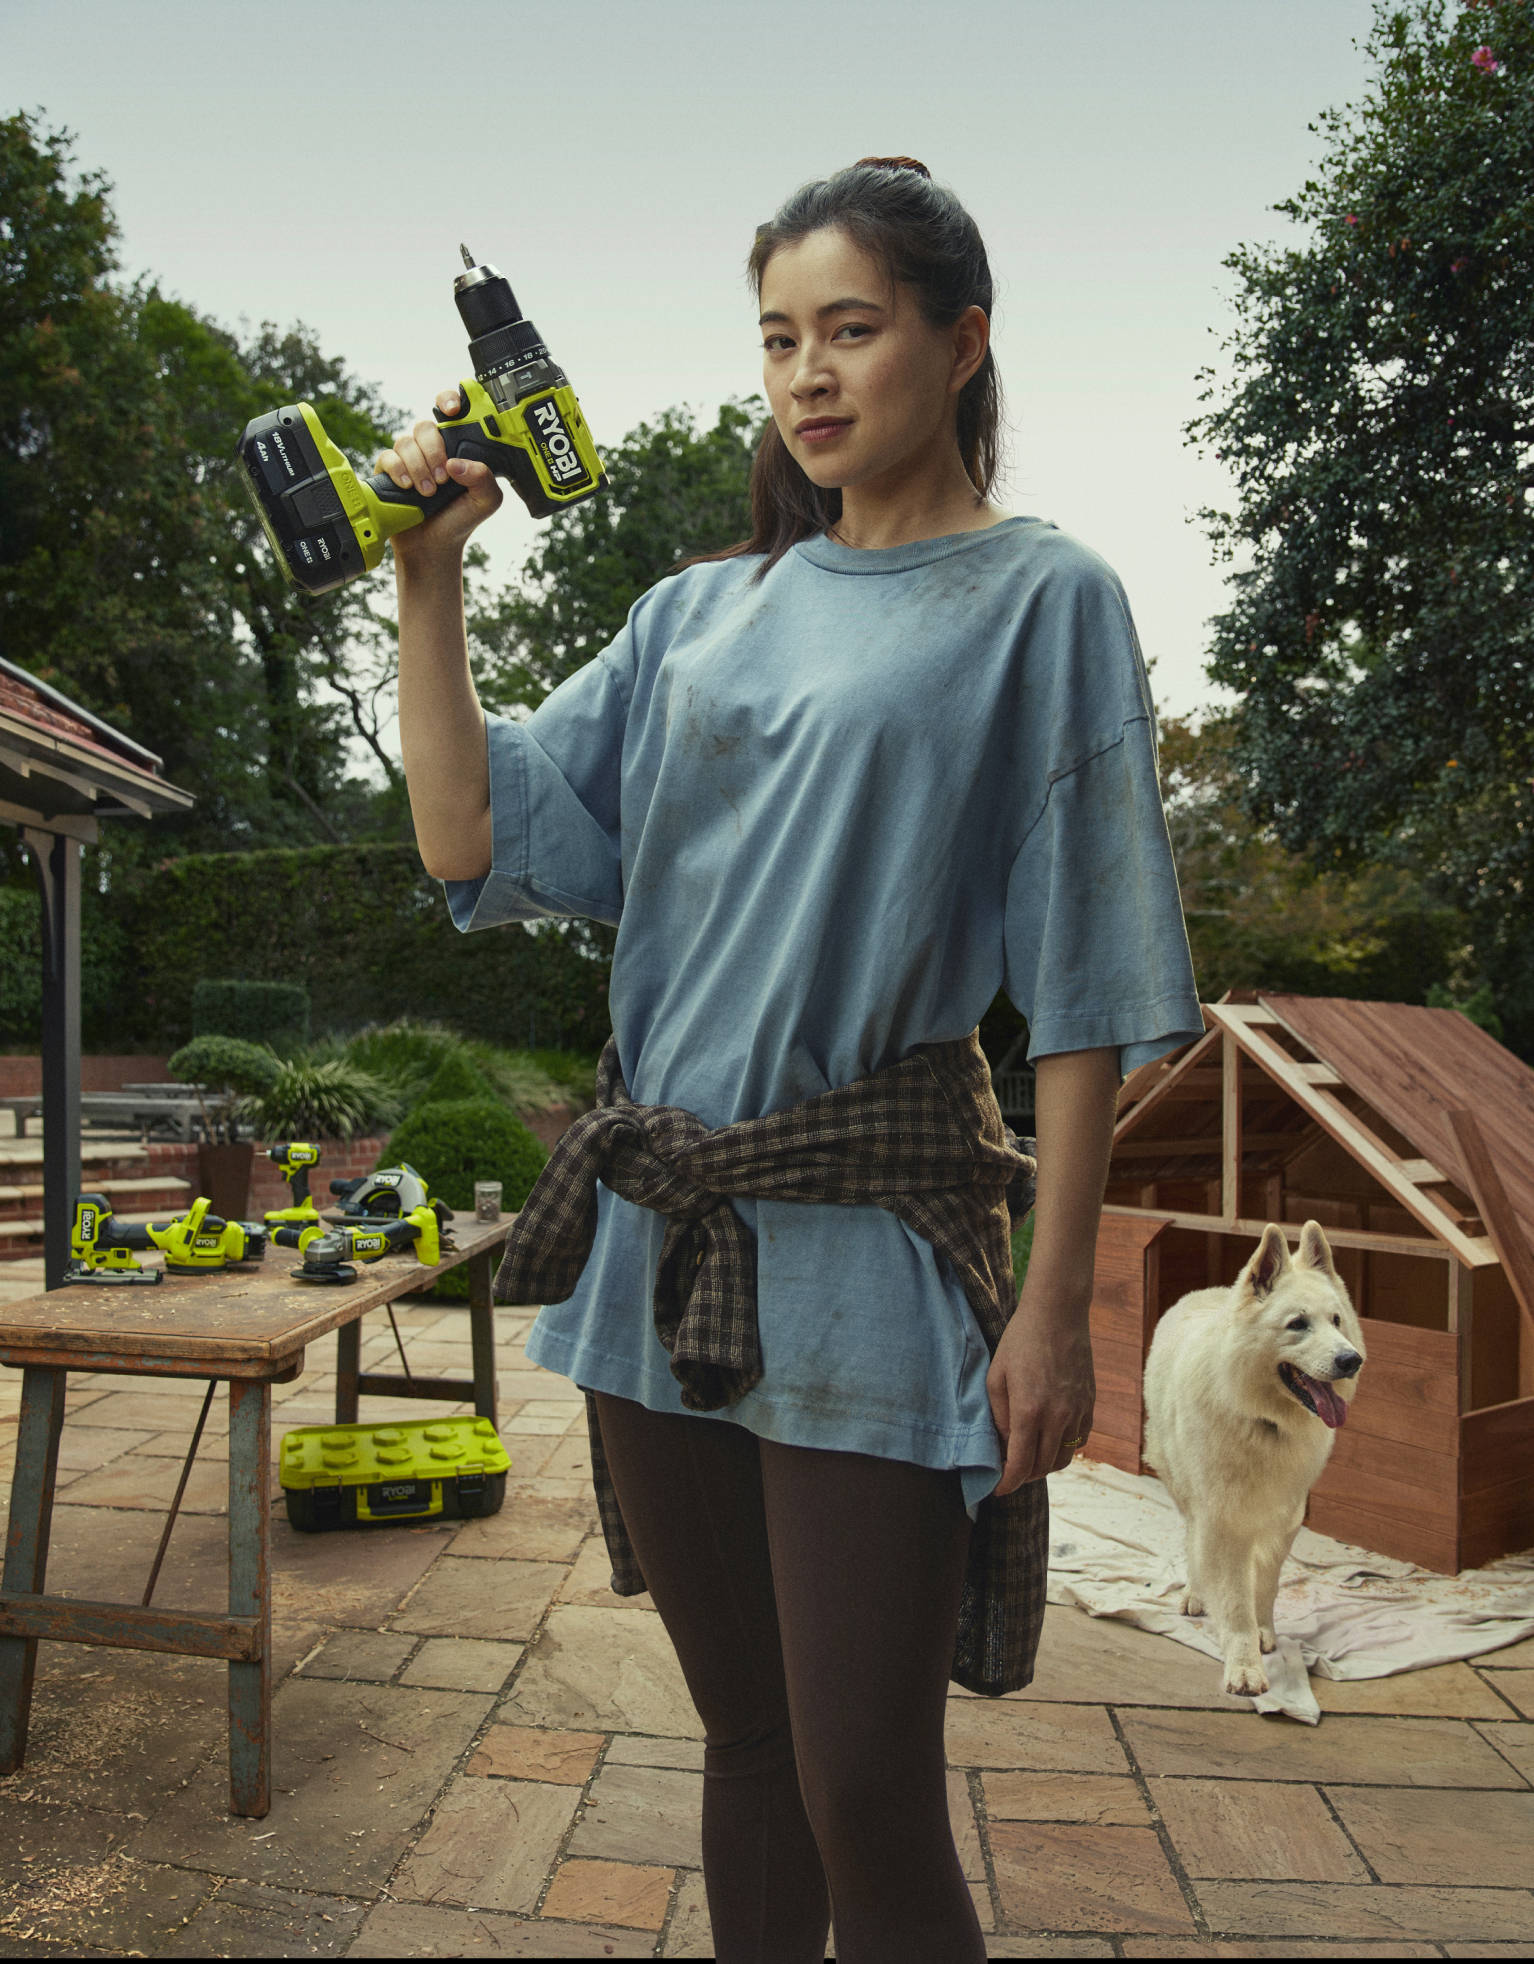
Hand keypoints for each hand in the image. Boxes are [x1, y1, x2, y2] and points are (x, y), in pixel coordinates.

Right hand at [376, 388, 502, 565]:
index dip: (449, 400)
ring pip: (406, 441)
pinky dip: (398, 470)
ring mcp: (409, 458)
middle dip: (434, 450)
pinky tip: (408, 487)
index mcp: (455, 447)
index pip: (450, 410)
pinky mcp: (389, 471)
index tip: (453, 411)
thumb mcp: (485, 501)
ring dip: (418, 467)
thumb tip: (457, 463)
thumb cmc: (460, 519)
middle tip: (443, 478)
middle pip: (425, 426)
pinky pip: (387, 457)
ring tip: (428, 492)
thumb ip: (484, 478)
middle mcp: (431, 448)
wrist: (434, 547)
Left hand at [985, 1296, 1094, 1493]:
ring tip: (1028, 1459)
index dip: (1007, 1484)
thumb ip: (999, 1417)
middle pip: (1042, 1468)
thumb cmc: (1020, 1341)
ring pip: (1063, 1459)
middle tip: (1009, 1473)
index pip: (1020, 1465)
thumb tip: (1003, 1447)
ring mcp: (1077, 1412)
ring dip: (1044, 1466)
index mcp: (1028, 1411)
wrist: (1058, 1314)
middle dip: (1023, 1477)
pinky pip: (1078, 1441)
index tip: (997, 1490)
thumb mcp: (996, 1377)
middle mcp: (1057, 1417)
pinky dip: (1063, 1449)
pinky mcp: (1090, 1405)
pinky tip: (1049, 1439)